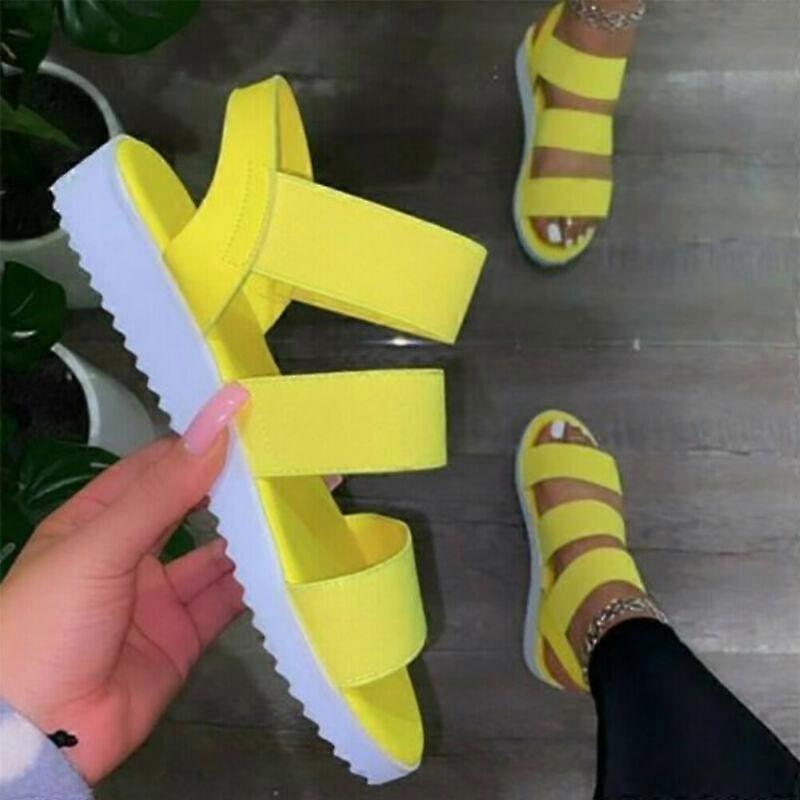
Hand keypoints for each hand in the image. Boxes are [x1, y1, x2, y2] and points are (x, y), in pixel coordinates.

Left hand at [0, 385, 248, 783]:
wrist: (36, 736)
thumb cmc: (48, 623)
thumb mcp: (99, 546)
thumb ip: (162, 490)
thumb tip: (217, 424)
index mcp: (97, 520)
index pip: (156, 469)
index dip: (200, 445)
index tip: (252, 425)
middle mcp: (130, 553)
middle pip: (190, 508)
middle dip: (232, 487)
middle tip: (287, 462)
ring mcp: (158, 598)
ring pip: (214, 555)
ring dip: (249, 535)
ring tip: (296, 507)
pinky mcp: (183, 639)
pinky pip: (224, 603)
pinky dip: (253, 585)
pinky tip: (284, 563)